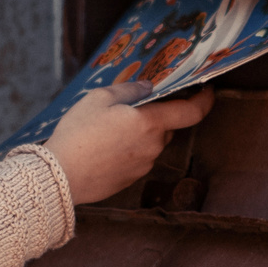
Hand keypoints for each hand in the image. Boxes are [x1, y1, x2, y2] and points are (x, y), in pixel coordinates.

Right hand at [43, 83, 214, 205]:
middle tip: (130, 107)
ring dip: (139, 133)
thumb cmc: (79, 134)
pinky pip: (138, 158)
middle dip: (156, 115)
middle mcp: (153, 146)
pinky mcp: (132, 179)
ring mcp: (144, 166)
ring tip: (108, 128)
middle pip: (167, 127)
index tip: (206, 90)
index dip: (204, 100)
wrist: (61, 176)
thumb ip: (129, 90)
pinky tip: (104, 146)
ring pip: (151, 143)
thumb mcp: (99, 99)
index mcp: (151, 123)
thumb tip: (148, 87)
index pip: (192, 112)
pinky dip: (128, 149)